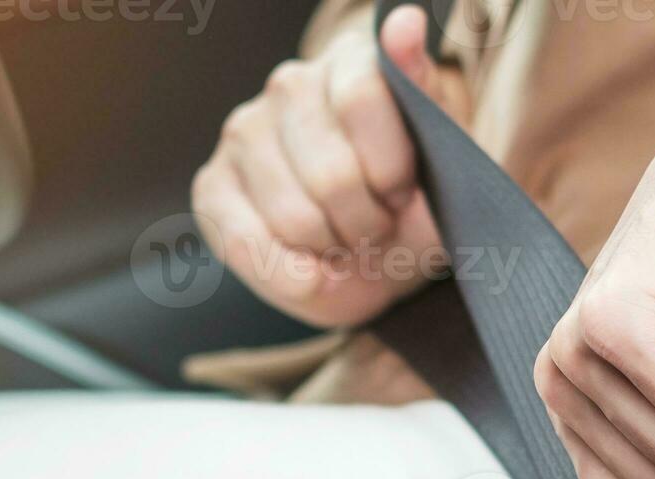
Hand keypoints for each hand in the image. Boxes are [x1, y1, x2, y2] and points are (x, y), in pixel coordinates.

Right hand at [193, 5, 461, 327]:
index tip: (405, 192)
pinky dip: (289, 276)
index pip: (364, 97)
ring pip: (294, 217)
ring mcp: (245, 133)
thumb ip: (423, 93)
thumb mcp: (442, 160)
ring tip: (345, 242)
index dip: (393, 170)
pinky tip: (311, 269)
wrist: (380, 259)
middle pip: (332, 173)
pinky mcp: (212, 186)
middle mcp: (290, 86)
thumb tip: (406, 21)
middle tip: (377, 227)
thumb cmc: (412, 207)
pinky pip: (246, 244)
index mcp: (351, 63)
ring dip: (332, 251)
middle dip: (367, 223)